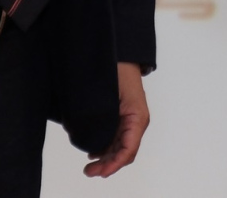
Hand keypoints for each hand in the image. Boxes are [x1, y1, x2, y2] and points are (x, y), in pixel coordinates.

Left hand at [84, 62, 149, 177]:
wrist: (119, 54)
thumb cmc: (117, 70)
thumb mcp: (109, 97)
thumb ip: (103, 120)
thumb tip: (92, 143)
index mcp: (137, 117)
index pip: (129, 149)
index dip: (115, 163)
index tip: (102, 171)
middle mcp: (135, 121)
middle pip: (124, 152)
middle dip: (108, 164)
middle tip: (89, 171)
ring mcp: (129, 120)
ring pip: (120, 147)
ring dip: (106, 159)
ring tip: (90, 167)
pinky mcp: (121, 117)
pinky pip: (115, 138)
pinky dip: (106, 148)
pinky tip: (93, 152)